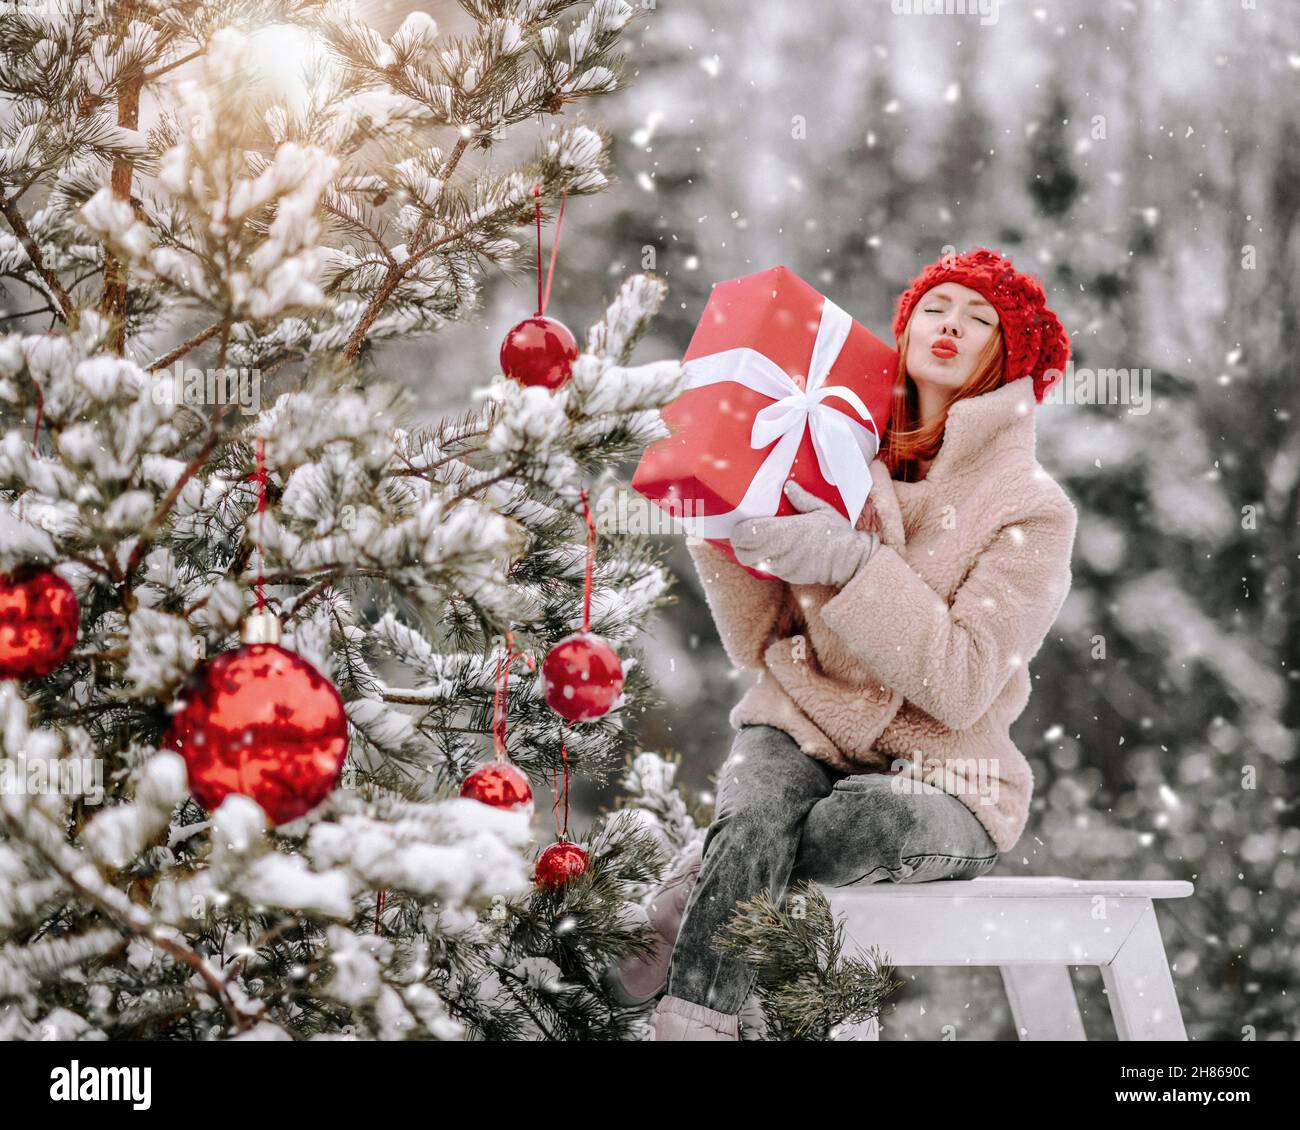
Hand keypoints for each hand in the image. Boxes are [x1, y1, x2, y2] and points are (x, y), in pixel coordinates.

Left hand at [729, 481, 879, 586]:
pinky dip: (764, 561)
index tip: (743, 523)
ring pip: (752, 562)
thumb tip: (788, 485)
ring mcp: (781, 565)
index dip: (739, 530)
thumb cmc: (837, 533)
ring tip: (758, 542)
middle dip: (740, 543)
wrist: (850, 561)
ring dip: (750, 553)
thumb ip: (802, 498)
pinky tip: (773, 551)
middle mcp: (777, 550)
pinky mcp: (787, 575)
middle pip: (741, 551)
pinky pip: (766, 569)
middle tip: (747, 534)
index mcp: (783, 530)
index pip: (744, 534)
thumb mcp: (821, 509)